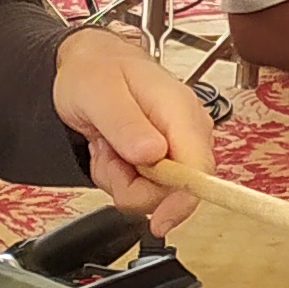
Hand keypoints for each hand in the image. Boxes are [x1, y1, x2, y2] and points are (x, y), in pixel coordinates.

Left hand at [55, 29, 212, 236]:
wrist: (89, 66)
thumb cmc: (96, 72)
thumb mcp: (100, 94)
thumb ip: (126, 124)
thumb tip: (155, 154)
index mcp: (180, 111)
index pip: (199, 167)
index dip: (184, 200)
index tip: (160, 221)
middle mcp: (187, 132)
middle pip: (175, 189)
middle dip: (132, 183)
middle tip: (107, 153)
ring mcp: (177, 148)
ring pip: (155, 193)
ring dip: (121, 179)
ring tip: (107, 147)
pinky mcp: (164, 160)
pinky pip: (143, 189)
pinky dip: (120, 177)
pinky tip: (112, 151)